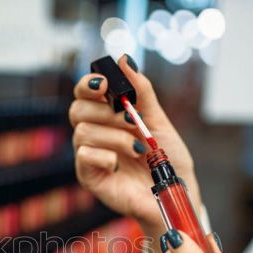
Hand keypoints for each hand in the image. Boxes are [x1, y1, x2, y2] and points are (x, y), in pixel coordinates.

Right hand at [69, 54, 198, 252]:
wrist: (175, 192)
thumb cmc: (167, 159)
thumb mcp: (158, 120)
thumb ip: (141, 91)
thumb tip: (124, 60)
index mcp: (107, 117)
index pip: (83, 93)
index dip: (88, 84)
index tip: (105, 85)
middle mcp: (95, 134)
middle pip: (77, 110)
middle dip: (106, 112)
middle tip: (133, 121)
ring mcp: (90, 157)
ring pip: (83, 132)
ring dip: (116, 137)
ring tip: (139, 149)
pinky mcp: (89, 177)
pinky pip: (84, 157)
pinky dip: (105, 156)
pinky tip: (120, 164)